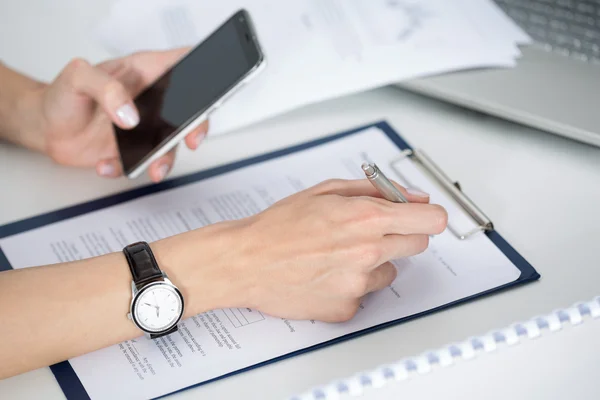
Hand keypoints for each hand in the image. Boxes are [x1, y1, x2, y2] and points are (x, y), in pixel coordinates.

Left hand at [23, 48, 206, 181]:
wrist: (45, 128)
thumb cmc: (62, 95)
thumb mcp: (77, 78)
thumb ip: (106, 88)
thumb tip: (131, 115)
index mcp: (144, 72)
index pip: (182, 64)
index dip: (200, 76)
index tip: (199, 96)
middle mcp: (151, 99)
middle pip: (188, 110)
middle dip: (194, 127)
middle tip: (188, 139)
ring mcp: (146, 126)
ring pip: (170, 143)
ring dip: (165, 159)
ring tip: (152, 168)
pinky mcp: (136, 150)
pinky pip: (142, 163)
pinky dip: (125, 168)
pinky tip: (106, 164)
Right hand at [160, 179, 447, 322]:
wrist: (246, 262)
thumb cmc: (278, 226)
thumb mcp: (326, 191)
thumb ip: (375, 190)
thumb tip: (410, 197)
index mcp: (365, 218)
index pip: (431, 220)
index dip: (429, 216)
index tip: (424, 217)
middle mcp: (367, 253)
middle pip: (417, 245)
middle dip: (401, 235)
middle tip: (370, 232)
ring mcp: (358, 284)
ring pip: (390, 272)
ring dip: (374, 262)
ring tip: (337, 255)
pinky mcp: (346, 308)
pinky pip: (364, 294)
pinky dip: (351, 284)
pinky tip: (325, 274)